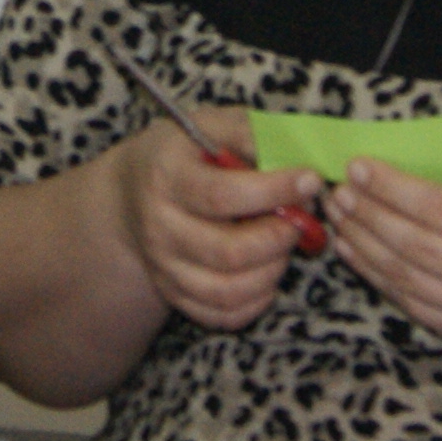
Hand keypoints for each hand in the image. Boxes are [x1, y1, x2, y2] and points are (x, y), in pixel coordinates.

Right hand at [104, 108, 317, 332]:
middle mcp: (159, 227)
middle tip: (301, 219)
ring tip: (283, 243)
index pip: (221, 195)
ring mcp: (164, 266)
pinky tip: (266, 272)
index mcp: (166, 177)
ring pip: (228, 291)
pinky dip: (256, 302)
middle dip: (279, 237)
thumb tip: (296, 156)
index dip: (273, 191)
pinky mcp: (174, 294)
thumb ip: (251, 133)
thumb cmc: (186, 154)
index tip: (309, 180)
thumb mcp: (211, 124)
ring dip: (273, 271)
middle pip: (228, 252)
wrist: (132, 192)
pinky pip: (222, 316)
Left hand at [324, 161, 441, 347]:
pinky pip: (409, 302)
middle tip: (339, 192)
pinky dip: (376, 275)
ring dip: (364, 244)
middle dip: (370, 216)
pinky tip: (353, 249)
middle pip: (418, 246)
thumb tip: (391, 166)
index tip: (358, 167)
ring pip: (407, 277)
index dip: (394, 189)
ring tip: (339, 216)